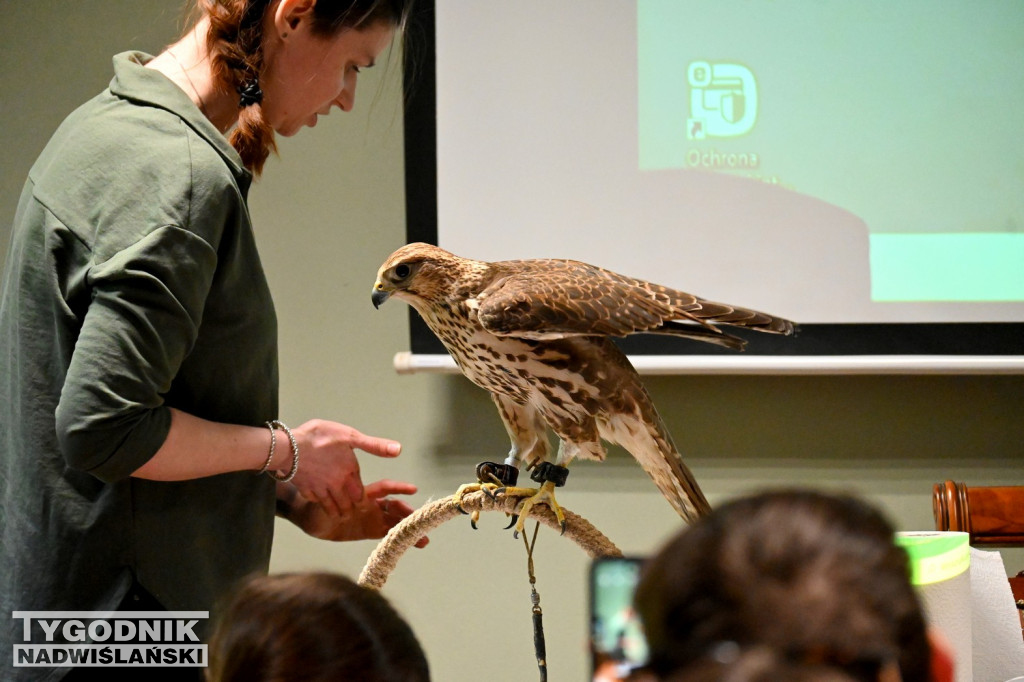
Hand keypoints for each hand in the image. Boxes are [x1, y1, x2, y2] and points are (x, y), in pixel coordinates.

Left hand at [278, 479, 428, 546]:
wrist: (308, 518)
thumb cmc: (316, 500)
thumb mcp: (326, 492)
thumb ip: (337, 491)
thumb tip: (344, 490)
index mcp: (363, 493)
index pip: (385, 488)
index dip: (398, 488)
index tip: (413, 489)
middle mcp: (370, 504)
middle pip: (394, 508)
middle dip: (409, 514)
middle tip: (423, 522)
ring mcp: (370, 518)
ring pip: (394, 523)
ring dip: (409, 530)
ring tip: (425, 540)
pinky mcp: (368, 531)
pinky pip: (387, 535)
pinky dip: (399, 540)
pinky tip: (412, 545)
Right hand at [285, 419, 399, 515]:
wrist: (287, 447)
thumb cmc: (319, 437)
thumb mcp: (350, 436)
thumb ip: (374, 445)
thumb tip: (398, 450)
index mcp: (350, 472)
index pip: (362, 495)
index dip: (364, 500)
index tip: (366, 503)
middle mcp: (337, 485)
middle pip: (348, 506)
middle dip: (352, 509)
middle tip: (354, 511)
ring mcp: (320, 490)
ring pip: (332, 508)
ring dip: (337, 511)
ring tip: (340, 513)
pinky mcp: (305, 490)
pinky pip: (314, 501)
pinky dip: (318, 503)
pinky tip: (318, 500)